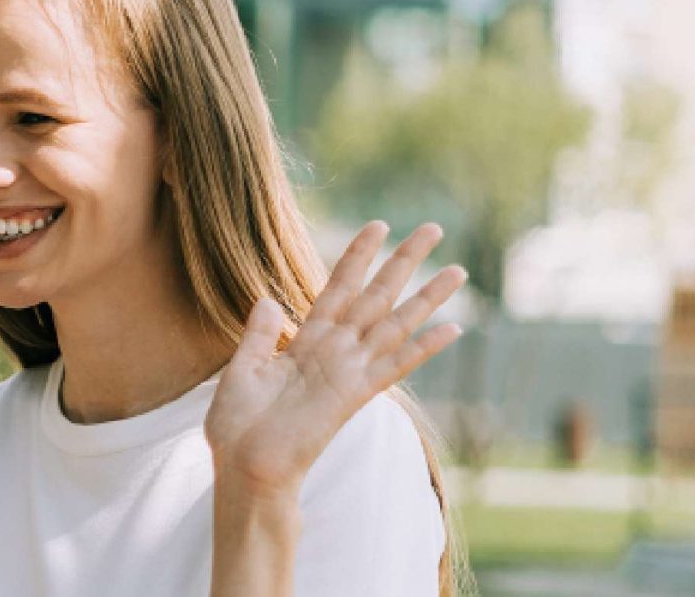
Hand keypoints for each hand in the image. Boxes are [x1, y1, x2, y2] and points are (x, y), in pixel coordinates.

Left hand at [203, 221, 466, 493]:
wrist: (244, 468)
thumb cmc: (237, 427)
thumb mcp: (241, 370)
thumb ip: (260, 335)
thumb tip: (269, 299)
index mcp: (305, 342)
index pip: (338, 287)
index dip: (357, 257)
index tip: (379, 226)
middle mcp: (333, 351)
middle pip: (375, 296)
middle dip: (404, 262)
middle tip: (434, 228)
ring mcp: (347, 371)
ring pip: (394, 324)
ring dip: (426, 297)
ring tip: (457, 270)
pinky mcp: (353, 395)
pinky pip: (394, 366)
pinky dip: (422, 348)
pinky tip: (452, 329)